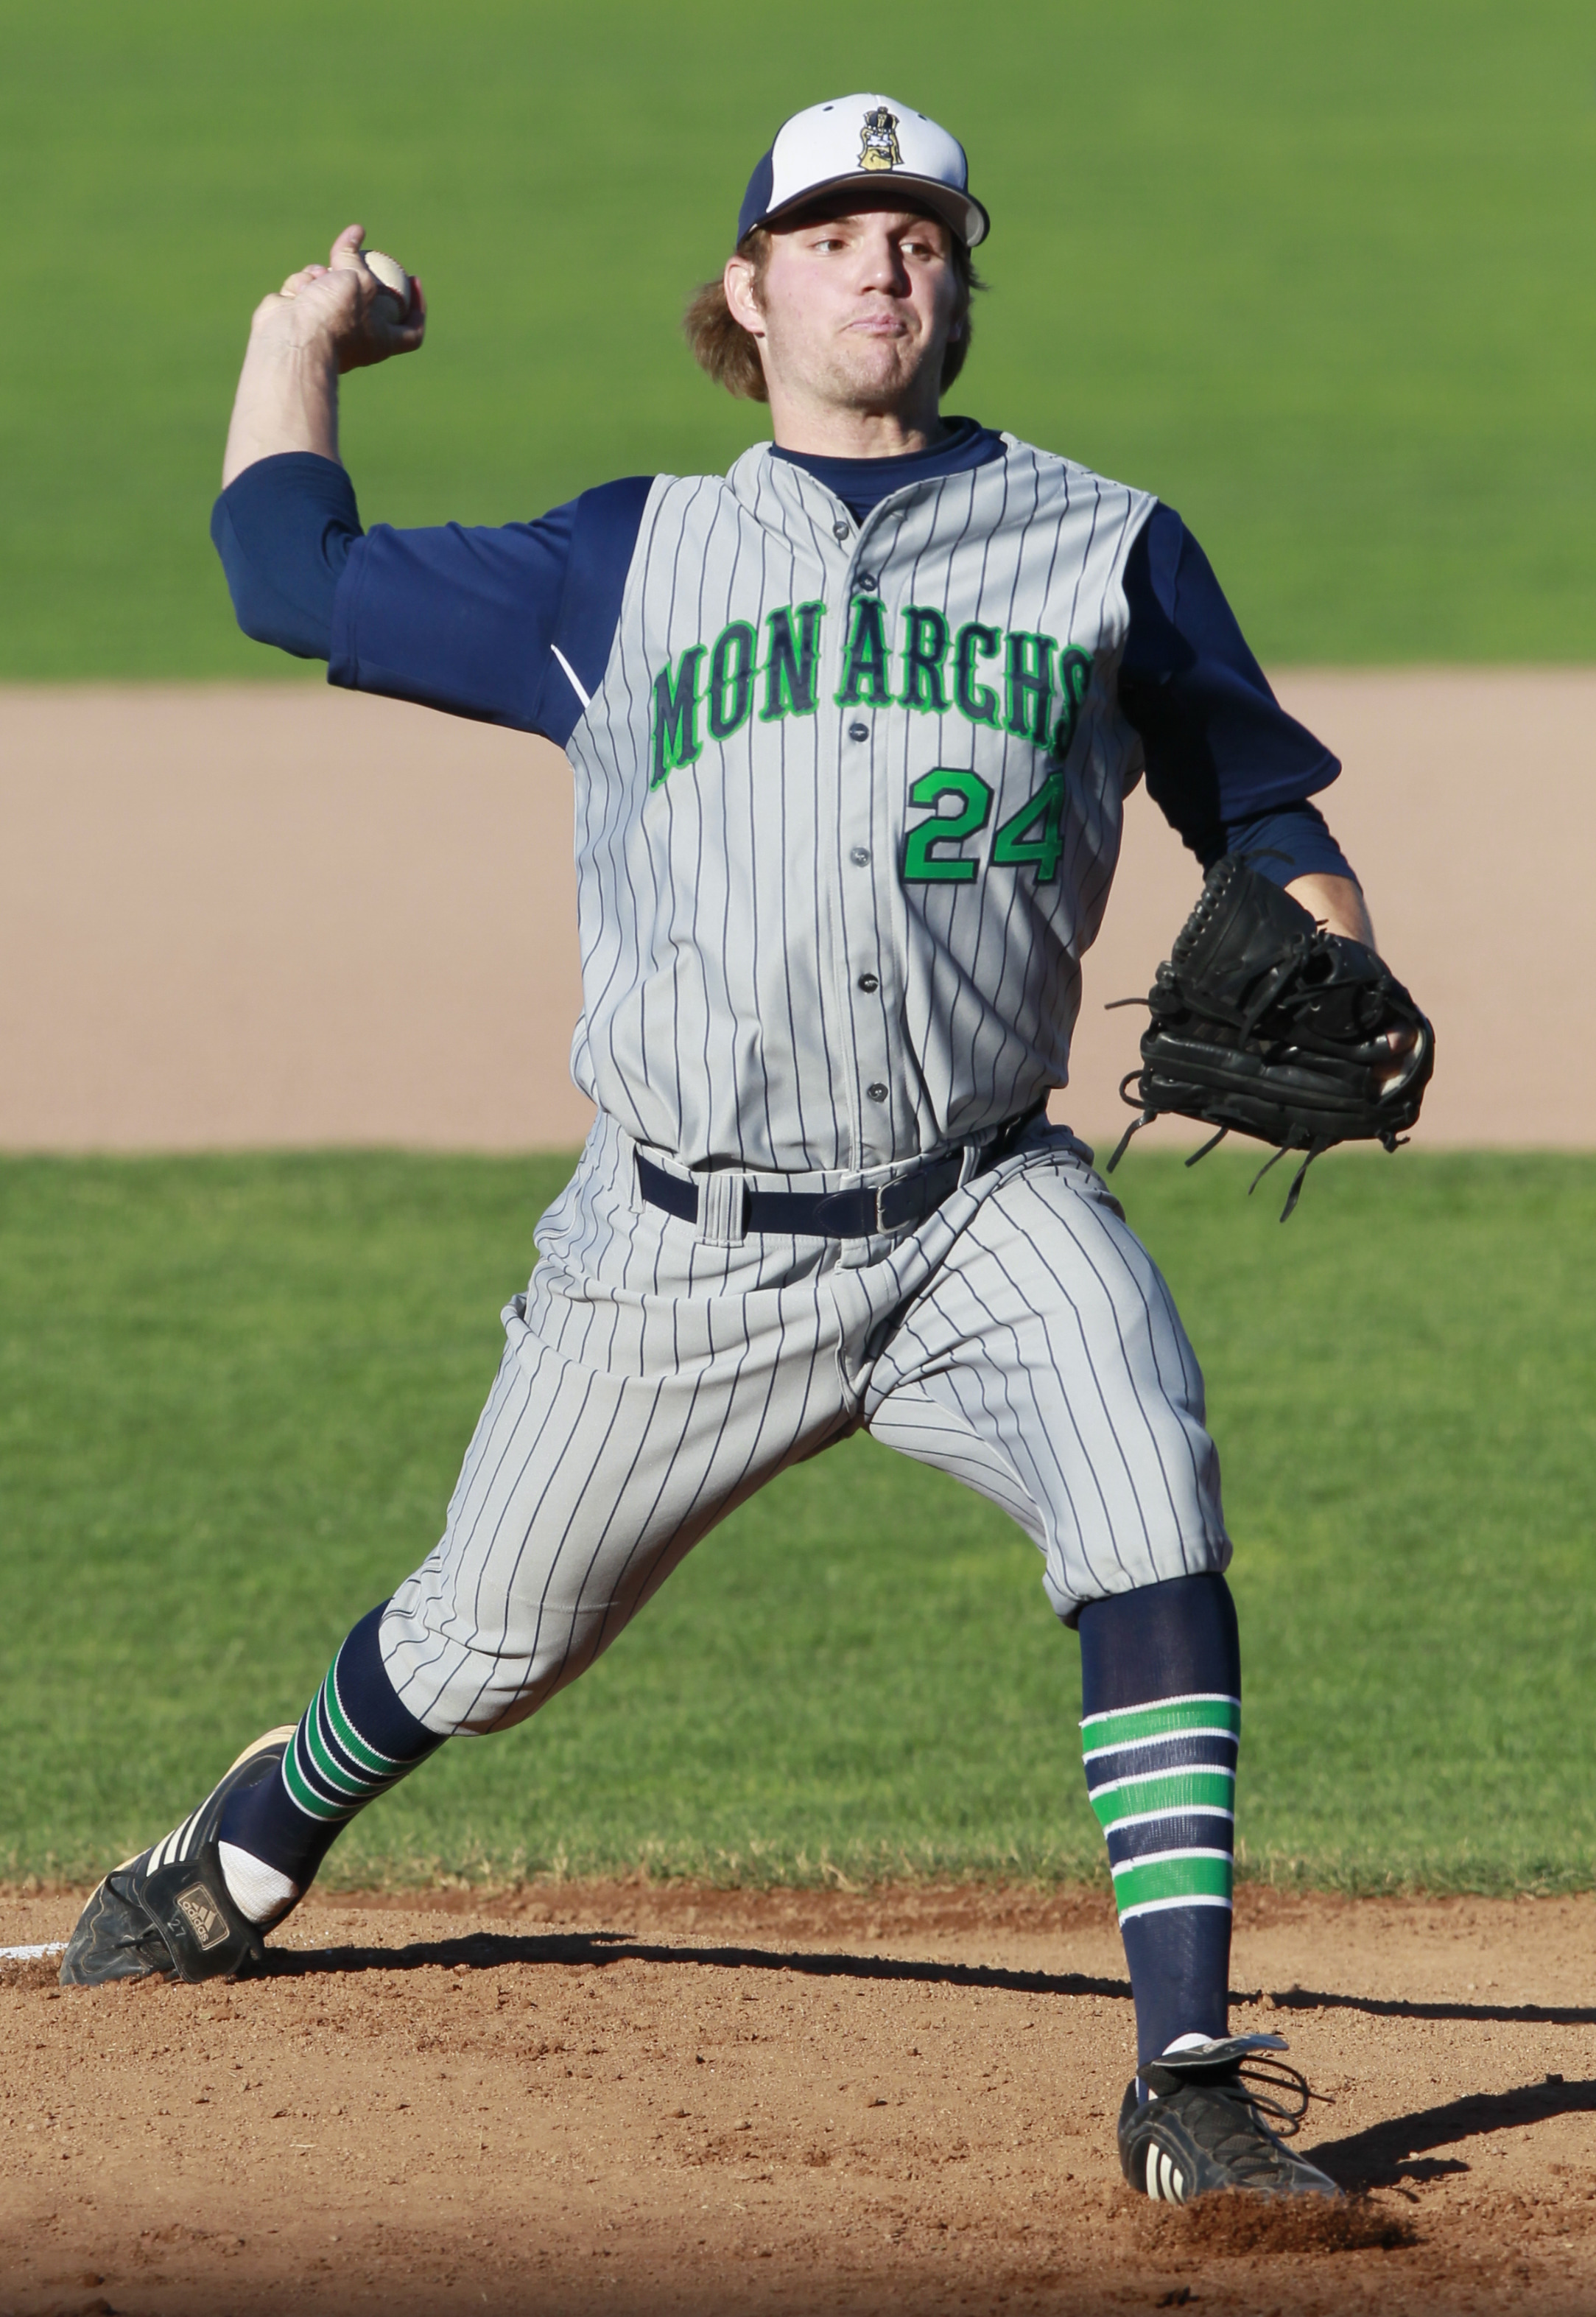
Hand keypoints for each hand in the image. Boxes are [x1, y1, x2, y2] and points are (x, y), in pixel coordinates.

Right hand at [255, 223, 425, 373]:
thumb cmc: (335, 315)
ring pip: (327, 284)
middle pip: (362, 296)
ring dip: (321, 274)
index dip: (419, 306)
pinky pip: (304, 288)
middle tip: (349, 261)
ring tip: (318, 280)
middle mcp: (356, 336)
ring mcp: (325, 326)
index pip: (412, 331)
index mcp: (382, 340)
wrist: (293, 338)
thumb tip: (356, 232)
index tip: (414, 278)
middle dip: (352, 273)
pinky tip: (298, 294)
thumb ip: (355, 256)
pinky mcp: (298, 315)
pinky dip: (301, 285)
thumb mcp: (358, 278)